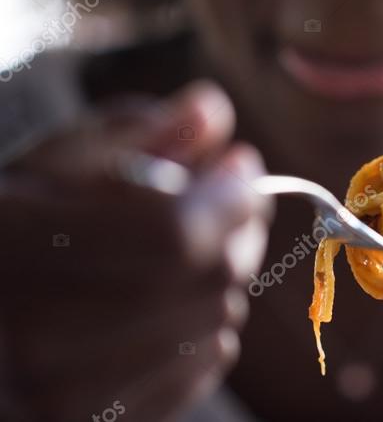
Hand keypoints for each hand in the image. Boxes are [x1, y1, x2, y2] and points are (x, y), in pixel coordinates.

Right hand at [0, 80, 272, 421]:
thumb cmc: (3, 239)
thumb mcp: (43, 170)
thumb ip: (128, 134)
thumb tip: (211, 109)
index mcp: (13, 250)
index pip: (173, 232)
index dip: (227, 195)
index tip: (239, 163)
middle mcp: (35, 339)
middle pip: (207, 279)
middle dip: (236, 229)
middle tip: (231, 201)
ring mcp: (63, 399)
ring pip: (216, 323)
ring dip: (218, 277)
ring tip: (181, 255)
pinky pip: (201, 370)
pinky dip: (204, 327)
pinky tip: (165, 305)